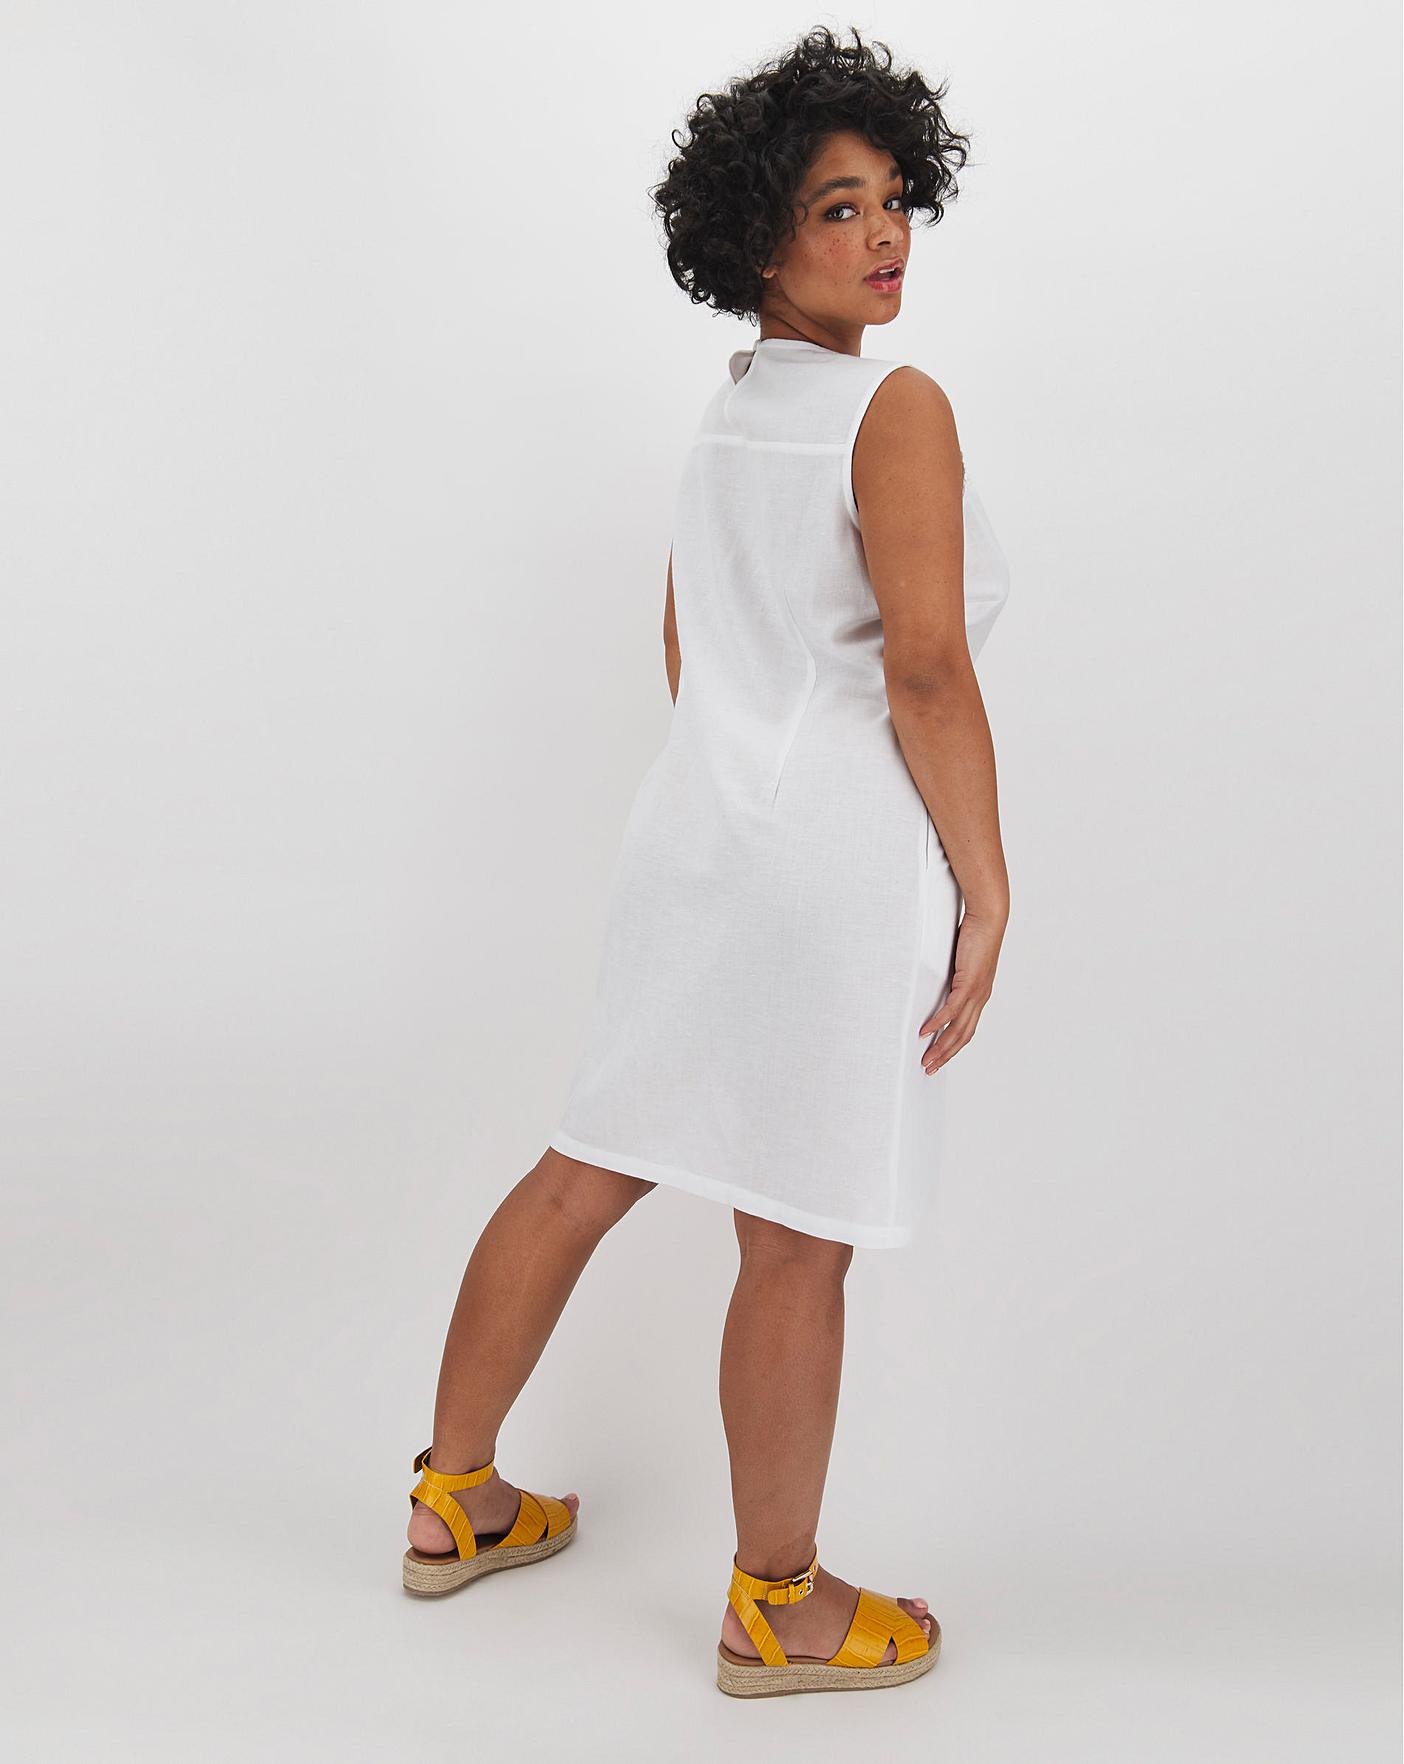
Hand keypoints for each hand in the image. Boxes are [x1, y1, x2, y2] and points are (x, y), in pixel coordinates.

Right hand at [919, 910, 1004, 1073]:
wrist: (988, 919)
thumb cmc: (975, 936)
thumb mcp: (961, 962)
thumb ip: (952, 976)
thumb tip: (938, 982)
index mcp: (980, 996)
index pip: (966, 1029)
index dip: (952, 1047)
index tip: (939, 1059)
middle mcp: (980, 999)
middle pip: (962, 1037)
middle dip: (945, 1055)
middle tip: (929, 1068)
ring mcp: (976, 993)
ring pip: (958, 1029)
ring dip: (941, 1047)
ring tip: (927, 1058)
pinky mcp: (969, 983)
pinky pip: (952, 1010)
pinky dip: (938, 1023)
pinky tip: (925, 1032)